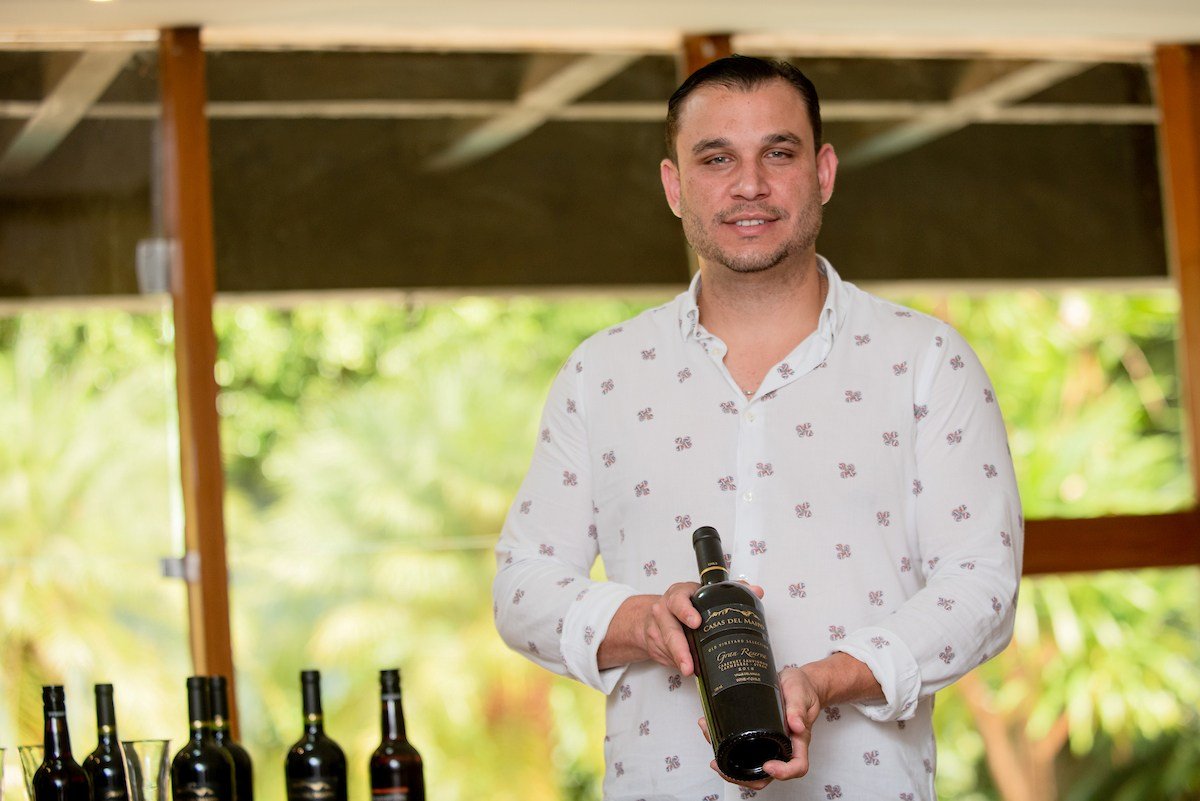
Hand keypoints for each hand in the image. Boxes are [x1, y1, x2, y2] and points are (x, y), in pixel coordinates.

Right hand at [642, 581, 765, 674]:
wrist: (651, 615)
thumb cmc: (682, 604)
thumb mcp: (701, 594)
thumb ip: (729, 591)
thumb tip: (756, 591)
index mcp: (677, 596)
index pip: (678, 600)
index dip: (686, 611)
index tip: (696, 622)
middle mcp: (664, 612)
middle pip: (670, 631)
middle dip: (681, 650)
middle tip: (690, 664)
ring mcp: (657, 630)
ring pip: (668, 648)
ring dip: (680, 661)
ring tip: (691, 672)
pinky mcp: (655, 646)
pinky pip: (667, 657)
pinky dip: (677, 664)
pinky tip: (689, 669)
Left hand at [696, 665, 823, 788]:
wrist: (795, 682)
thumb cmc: (802, 690)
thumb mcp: (800, 694)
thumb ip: (798, 709)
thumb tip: (797, 725)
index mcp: (798, 741)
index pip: (797, 766)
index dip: (784, 772)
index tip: (769, 766)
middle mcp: (783, 747)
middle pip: (768, 775)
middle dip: (745, 778)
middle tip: (724, 768)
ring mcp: (769, 744)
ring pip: (751, 764)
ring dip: (730, 764)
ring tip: (713, 748)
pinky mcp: (757, 736)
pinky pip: (742, 748)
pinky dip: (726, 745)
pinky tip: (712, 733)